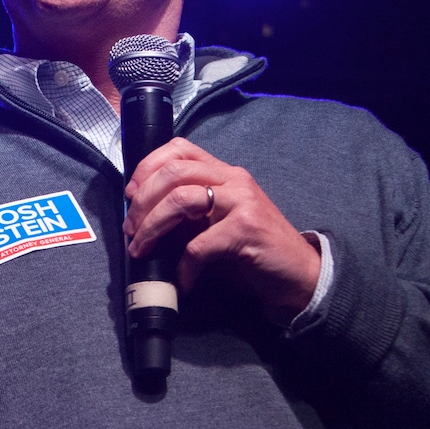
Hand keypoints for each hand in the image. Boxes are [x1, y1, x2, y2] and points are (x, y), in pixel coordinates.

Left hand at [121, 138, 321, 324]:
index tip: (131, 195)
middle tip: (131, 230)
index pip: (179, 149)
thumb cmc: (253, 250)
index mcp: (224, 173)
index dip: (147, 167)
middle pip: (173, 171)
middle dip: (143, 201)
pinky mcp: (246, 229)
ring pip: (180, 198)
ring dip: (152, 227)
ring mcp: (242, 201)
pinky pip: (199, 244)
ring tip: (142, 250)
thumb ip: (187, 215)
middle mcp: (233, 180)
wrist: (298, 273)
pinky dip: (184, 265)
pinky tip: (183, 279)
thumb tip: (142, 219)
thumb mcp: (215, 224)